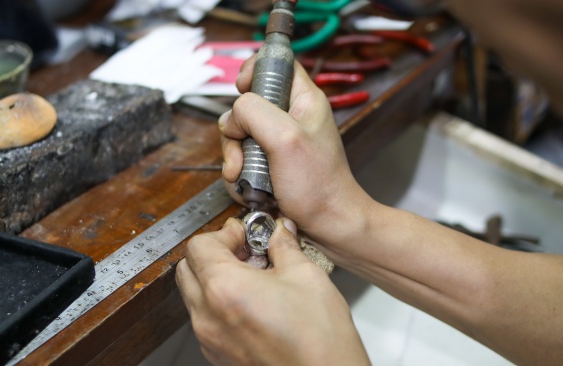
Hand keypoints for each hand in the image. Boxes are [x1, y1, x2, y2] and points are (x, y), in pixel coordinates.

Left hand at [176, 217, 369, 365]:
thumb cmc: (318, 338)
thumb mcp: (305, 275)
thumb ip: (284, 246)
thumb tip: (280, 232)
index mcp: (224, 289)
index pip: (199, 245)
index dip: (223, 233)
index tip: (245, 234)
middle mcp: (208, 316)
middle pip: (188, 268)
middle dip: (213, 253)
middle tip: (245, 251)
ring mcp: (211, 338)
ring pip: (194, 295)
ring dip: (215, 278)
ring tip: (252, 276)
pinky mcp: (218, 354)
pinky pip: (205, 319)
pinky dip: (219, 303)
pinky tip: (253, 301)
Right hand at [219, 57, 372, 245]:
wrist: (328, 227)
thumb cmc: (320, 187)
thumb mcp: (286, 138)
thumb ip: (254, 112)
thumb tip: (234, 115)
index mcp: (304, 100)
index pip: (275, 64)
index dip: (254, 70)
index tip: (242, 88)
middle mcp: (290, 119)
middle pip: (247, 106)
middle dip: (237, 131)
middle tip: (244, 150)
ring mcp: (278, 144)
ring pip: (239, 137)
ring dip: (235, 159)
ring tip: (247, 178)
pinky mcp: (270, 166)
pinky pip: (242, 162)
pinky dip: (241, 177)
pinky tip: (251, 190)